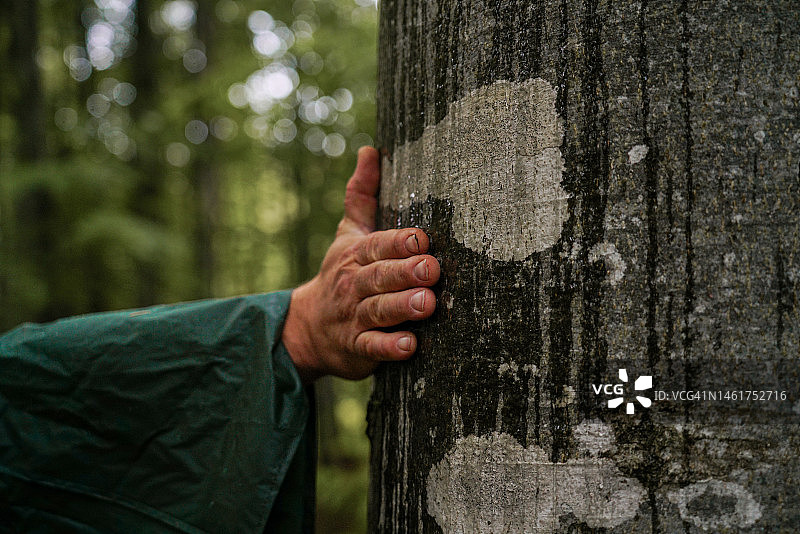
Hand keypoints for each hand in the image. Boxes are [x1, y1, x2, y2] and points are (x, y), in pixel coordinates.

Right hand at [281, 146, 439, 381]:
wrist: (308, 328)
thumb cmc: (342, 274)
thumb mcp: (348, 233)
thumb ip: (362, 195)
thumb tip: (370, 149)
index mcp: (356, 254)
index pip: (378, 244)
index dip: (399, 242)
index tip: (422, 239)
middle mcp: (354, 284)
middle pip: (380, 276)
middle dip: (405, 272)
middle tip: (430, 268)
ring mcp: (354, 317)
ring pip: (378, 310)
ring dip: (402, 307)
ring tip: (427, 303)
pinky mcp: (357, 347)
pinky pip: (372, 347)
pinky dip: (389, 348)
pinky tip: (409, 346)